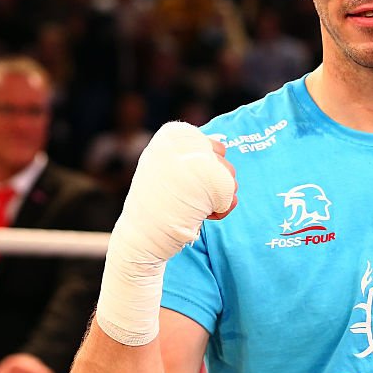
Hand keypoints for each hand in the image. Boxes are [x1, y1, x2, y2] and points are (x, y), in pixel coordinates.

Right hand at [97, 122, 237, 345]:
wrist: (141, 238)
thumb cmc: (158, 206)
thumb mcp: (169, 169)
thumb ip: (194, 156)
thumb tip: (223, 146)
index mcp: (172, 134)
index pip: (213, 146)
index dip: (206, 173)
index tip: (186, 185)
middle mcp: (183, 141)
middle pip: (224, 159)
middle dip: (215, 184)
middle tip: (190, 200)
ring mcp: (195, 158)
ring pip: (230, 176)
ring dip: (219, 198)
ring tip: (192, 208)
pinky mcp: (209, 179)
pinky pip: (230, 193)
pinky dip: (221, 209)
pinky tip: (201, 216)